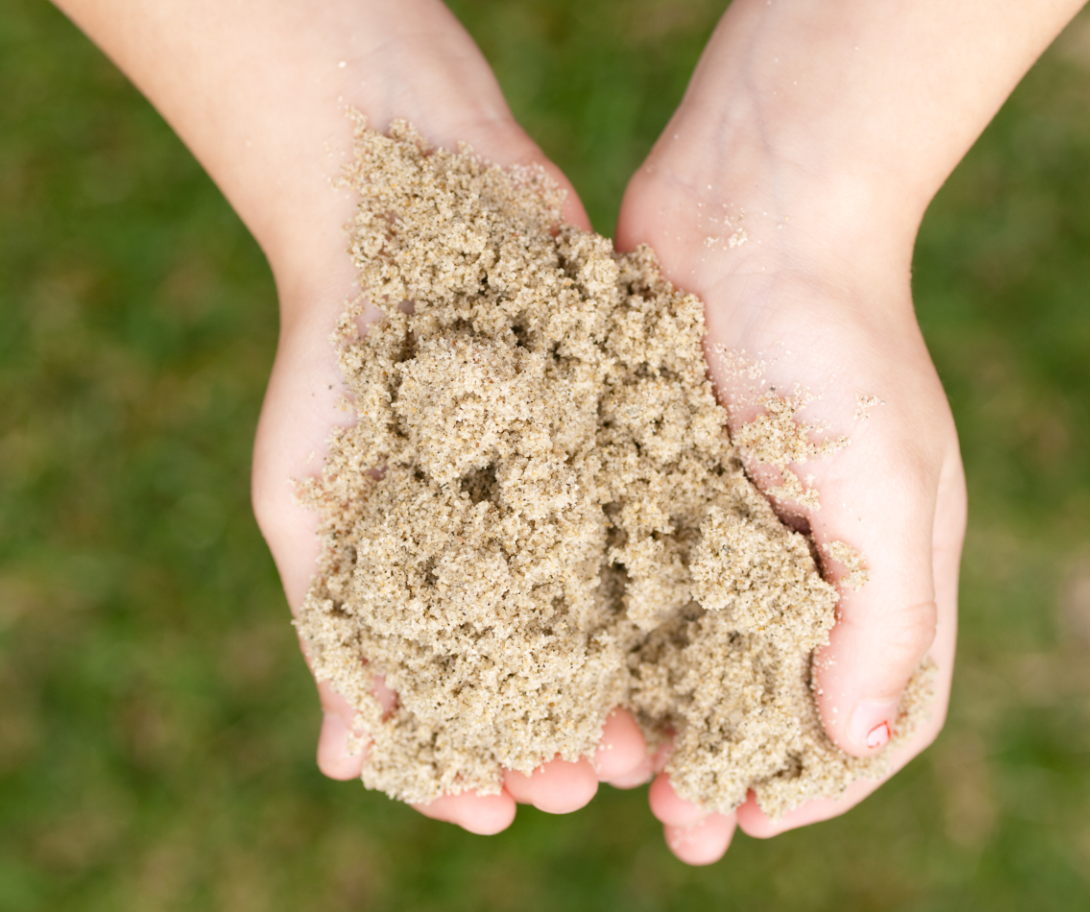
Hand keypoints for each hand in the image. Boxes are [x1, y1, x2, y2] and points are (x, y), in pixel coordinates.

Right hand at [53, 0, 649, 832]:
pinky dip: (668, 578)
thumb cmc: (331, 359)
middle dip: (566, 727)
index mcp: (422, 567)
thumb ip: (334, 624)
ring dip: (627, 674)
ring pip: (610, 607)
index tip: (497, 807)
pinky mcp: (621, 430)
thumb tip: (351, 759)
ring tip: (649, 732)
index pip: (453, 691)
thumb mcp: (307, 502)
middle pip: (545, 663)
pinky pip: (651, 517)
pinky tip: (692, 630)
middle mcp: (502, 539)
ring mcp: (565, 487)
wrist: (402, 199)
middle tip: (593, 778)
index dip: (473, 756)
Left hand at [615, 0, 972, 863]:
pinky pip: (627, 568)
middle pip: (767, 688)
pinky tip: (556, 666)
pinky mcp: (649, 468)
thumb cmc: (835, 336)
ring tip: (600, 759)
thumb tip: (855, 737)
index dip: (816, 777)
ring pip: (686, 641)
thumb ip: (887, 614)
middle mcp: (800, 550)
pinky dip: (603, 626)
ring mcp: (722, 511)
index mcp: (877, 562)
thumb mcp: (887, 481)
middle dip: (720, 758)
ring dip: (650, 707)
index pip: (870, 704)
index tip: (747, 818)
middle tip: (670, 819)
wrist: (750, 202)